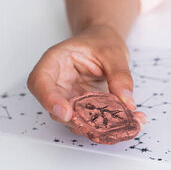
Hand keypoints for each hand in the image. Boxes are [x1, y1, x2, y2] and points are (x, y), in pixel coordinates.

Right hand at [27, 24, 145, 131]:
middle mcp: (58, 83)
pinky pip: (91, 122)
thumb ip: (120, 76)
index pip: (39, 81)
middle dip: (77, 120)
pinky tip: (131, 121)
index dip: (49, 99)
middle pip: (55, 108)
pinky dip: (109, 126)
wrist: (105, 45)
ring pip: (74, 120)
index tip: (66, 113)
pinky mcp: (82, 109)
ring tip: (124, 123)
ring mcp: (69, 98)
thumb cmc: (101, 42)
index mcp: (56, 61)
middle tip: (100, 126)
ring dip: (97, 127)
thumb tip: (127, 103)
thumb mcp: (113, 52)